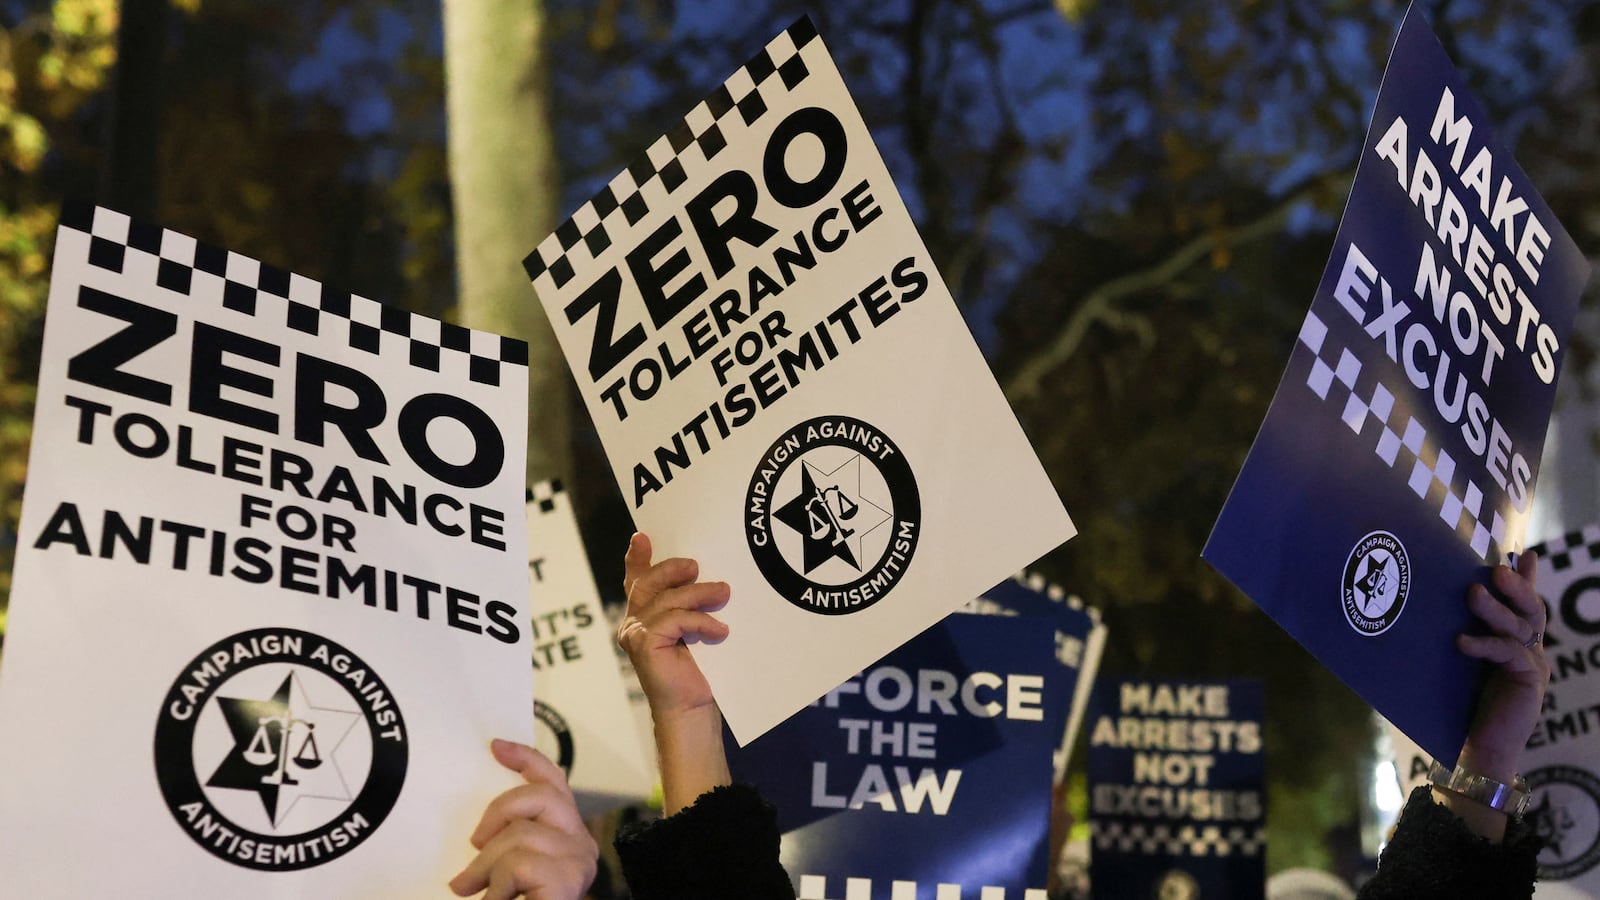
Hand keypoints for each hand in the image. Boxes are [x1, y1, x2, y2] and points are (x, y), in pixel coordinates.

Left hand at [448, 739, 597, 899]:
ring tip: (475, 890)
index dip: (527, 760)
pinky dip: (496, 886)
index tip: (495, 747)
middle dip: (498, 813)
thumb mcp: (504, 864)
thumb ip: (504, 838)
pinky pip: (519, 864)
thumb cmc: (518, 899)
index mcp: (567, 835)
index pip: (554, 781)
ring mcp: (579, 864)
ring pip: (521, 834)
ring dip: (486, 865)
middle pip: (540, 795)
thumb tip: (478, 822)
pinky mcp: (568, 882)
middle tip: (474, 845)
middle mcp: (582, 844)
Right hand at [617, 532, 729, 720]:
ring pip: (667, 599)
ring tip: (724, 594)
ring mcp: (635, 634)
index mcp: (644, 616)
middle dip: (673, 569)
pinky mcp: (643, 645)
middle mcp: (633, 623)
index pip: (637, 580)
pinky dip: (701, 621)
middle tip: (697, 566)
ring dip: (700, 594)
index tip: (642, 537)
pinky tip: (720, 632)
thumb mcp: (697, 630)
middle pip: (649, 582)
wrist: (692, 710)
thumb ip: (692, 606)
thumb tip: (714, 580)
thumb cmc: (700, 672)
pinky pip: (674, 619)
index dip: (637, 558)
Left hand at [1456, 551, 1549, 781]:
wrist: (1479, 748)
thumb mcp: (1463, 662)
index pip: (1523, 604)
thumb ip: (1462, 635)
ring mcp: (1533, 666)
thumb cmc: (1464, 704)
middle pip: (1530, 610)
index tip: (1523, 552)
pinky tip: (1462, 641)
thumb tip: (1431, 603)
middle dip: (1516, 587)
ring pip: (1519, 627)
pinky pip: (1509, 653)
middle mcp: (1530, 650)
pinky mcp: (1529, 682)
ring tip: (1473, 592)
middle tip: (1498, 567)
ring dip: (1495, 609)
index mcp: (1516, 642)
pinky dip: (1484, 644)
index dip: (1526, 579)